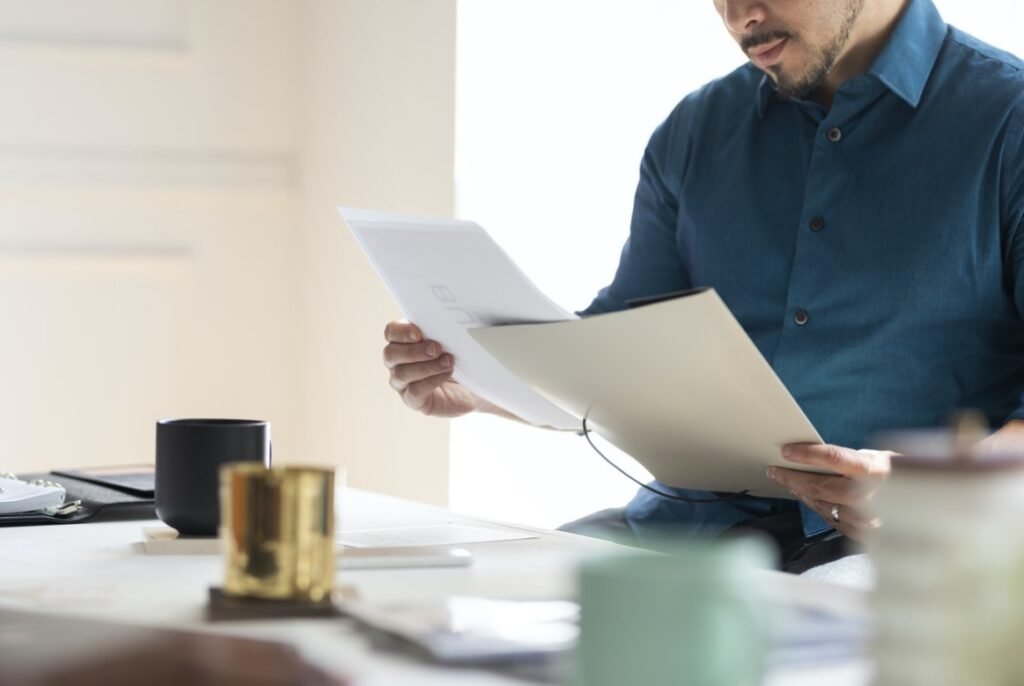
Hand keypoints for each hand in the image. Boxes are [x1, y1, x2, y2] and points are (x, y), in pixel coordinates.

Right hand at [382, 320, 484, 417]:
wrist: (475, 385)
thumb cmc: (463, 358)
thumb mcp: (457, 339)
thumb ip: (448, 327)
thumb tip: (459, 316)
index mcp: (404, 341)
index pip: (391, 332)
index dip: (401, 331)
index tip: (419, 333)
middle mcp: (398, 362)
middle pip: (390, 354)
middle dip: (413, 351)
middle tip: (436, 348)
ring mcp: (403, 384)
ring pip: (401, 374)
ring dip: (426, 366)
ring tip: (448, 362)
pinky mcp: (414, 401)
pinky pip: (414, 392)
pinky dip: (431, 381)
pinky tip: (447, 374)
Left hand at [767, 443, 891, 541]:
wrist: (931, 508)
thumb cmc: (903, 476)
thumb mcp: (883, 459)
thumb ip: (853, 461)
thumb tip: (815, 457)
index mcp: (878, 471)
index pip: (835, 459)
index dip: (807, 454)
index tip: (786, 451)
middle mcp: (872, 497)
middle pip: (821, 486)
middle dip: (793, 477)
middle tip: (774, 470)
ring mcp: (868, 520)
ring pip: (823, 505)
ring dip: (801, 493)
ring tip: (786, 482)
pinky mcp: (865, 535)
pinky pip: (832, 520)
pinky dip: (817, 507)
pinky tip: (807, 497)